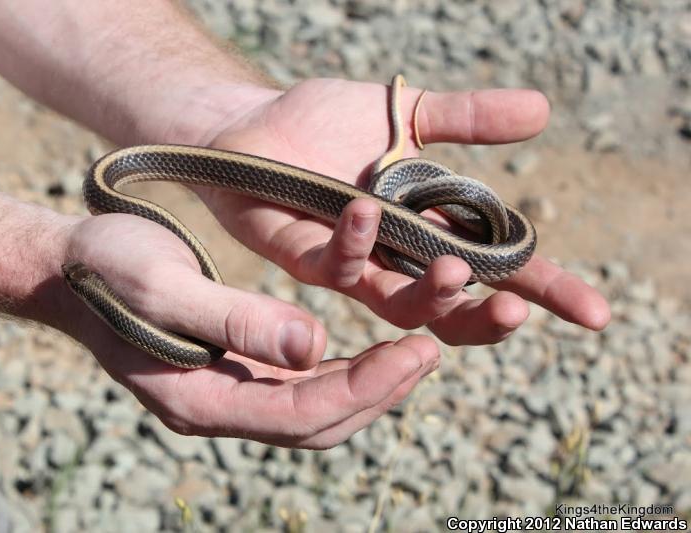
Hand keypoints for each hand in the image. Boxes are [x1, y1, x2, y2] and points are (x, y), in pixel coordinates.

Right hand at [57, 213, 438, 447]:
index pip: (300, 413)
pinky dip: (337, 374)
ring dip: (365, 387)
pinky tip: (368, 352)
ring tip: (415, 354)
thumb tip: (315, 347)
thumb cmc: (106, 268)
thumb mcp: (164, 285)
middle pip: (314, 424)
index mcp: (198, 400)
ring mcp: (221, 395)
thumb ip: (236, 319)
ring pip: (310, 410)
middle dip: (377, 394)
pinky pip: (294, 389)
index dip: (364, 388)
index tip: (417, 353)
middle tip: (428, 354)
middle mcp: (215, 409)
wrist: (67, 266)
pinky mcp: (228, 373)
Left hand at [194, 78, 609, 343]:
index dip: (545, 290)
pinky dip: (354, 241)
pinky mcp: (302, 256)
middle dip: (485, 318)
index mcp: (428, 226)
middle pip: (451, 309)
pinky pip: (333, 264)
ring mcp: (350, 262)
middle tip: (515, 312)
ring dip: (430, 293)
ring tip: (455, 269)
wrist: (251, 121)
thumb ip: (467, 118)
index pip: (497, 267)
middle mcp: (395, 255)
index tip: (594, 313)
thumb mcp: (405, 114)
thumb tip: (542, 110)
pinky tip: (364, 209)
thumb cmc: (322, 123)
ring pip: (397, 305)